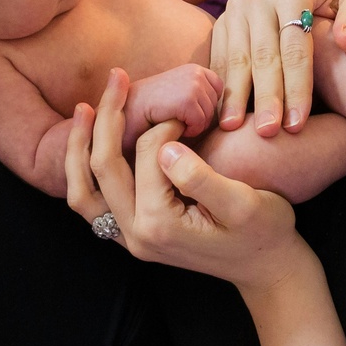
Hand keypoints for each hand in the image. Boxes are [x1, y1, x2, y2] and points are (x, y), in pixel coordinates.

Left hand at [66, 68, 310, 288]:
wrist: (266, 268)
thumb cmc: (265, 232)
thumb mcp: (245, 203)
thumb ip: (201, 178)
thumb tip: (166, 148)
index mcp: (161, 225)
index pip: (146, 156)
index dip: (164, 124)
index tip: (190, 115)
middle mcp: (136, 236)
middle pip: (101, 169)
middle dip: (106, 118)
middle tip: (117, 77)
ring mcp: (131, 240)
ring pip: (82, 192)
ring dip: (78, 148)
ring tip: (84, 110)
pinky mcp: (133, 237)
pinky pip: (93, 205)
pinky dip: (85, 173)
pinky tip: (92, 145)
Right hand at [123, 64, 222, 146]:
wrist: (119, 115)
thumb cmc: (149, 115)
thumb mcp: (180, 102)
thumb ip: (203, 103)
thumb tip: (233, 119)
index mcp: (196, 70)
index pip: (220, 94)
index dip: (204, 110)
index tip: (183, 115)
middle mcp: (196, 71)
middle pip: (217, 108)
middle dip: (199, 120)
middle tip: (174, 119)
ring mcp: (192, 82)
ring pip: (209, 117)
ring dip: (192, 127)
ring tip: (170, 120)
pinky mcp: (187, 97)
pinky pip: (200, 123)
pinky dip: (186, 131)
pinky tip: (168, 124)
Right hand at [210, 0, 345, 136]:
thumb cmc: (332, 3)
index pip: (295, 47)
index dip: (297, 87)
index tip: (297, 123)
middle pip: (263, 55)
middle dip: (266, 97)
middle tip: (267, 132)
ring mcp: (236, 8)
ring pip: (236, 58)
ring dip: (235, 96)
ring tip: (233, 128)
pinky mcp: (221, 21)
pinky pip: (219, 58)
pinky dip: (220, 87)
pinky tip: (220, 113)